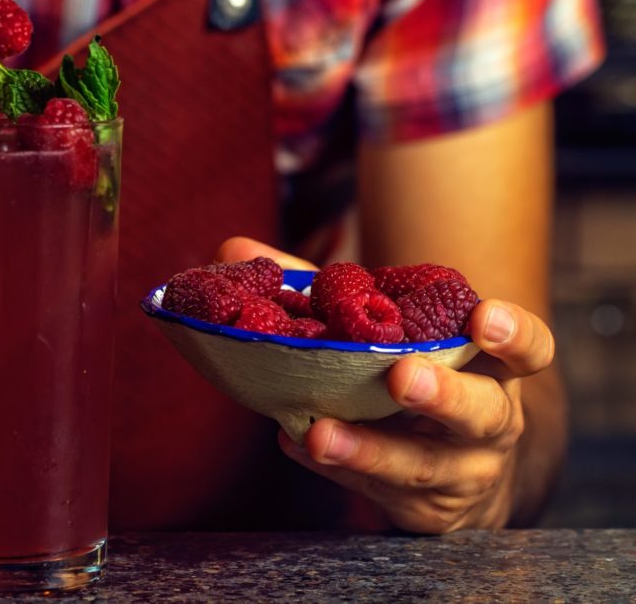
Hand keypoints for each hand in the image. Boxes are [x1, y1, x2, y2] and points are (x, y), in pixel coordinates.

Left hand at [216, 238, 554, 533]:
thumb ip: (316, 288)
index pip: (527, 350)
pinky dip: (335, 468)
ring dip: (367, 449)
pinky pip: (375, 492)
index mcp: (491, 367)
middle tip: (401, 377)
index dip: (514, 334)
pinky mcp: (420, 511)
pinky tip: (297, 444)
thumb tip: (232, 250)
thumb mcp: (388, 333)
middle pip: (479, 411)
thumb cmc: (410, 378)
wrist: (452, 472)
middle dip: (442, 395)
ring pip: (417, 465)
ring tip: (320, 433)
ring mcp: (457, 472)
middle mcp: (487, 421)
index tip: (485, 318)